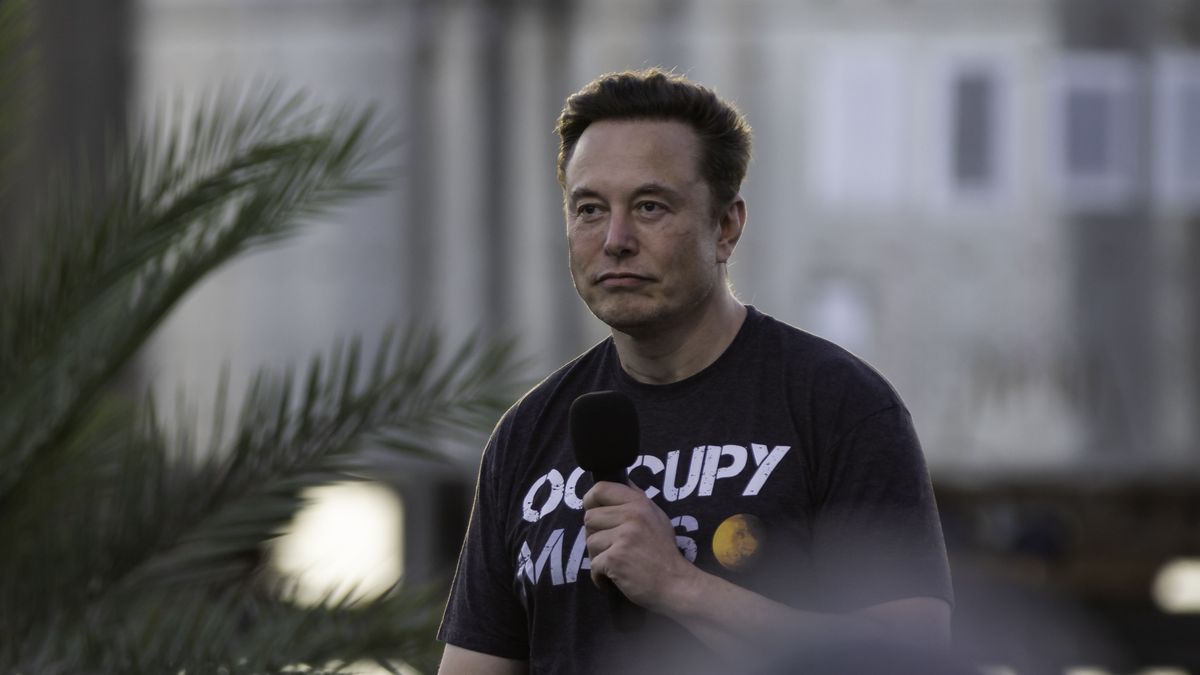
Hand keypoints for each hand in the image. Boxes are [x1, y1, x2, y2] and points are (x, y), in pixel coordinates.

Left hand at [581, 480, 693, 612]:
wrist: (676, 585)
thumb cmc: (665, 553)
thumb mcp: (657, 517)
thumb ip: (638, 500)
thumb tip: (622, 481)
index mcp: (639, 503)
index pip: (601, 489)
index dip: (590, 501)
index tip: (594, 513)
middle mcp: (631, 516)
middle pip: (590, 518)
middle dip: (595, 535)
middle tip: (610, 548)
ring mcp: (623, 537)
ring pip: (590, 542)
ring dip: (597, 557)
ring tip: (615, 563)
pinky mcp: (616, 558)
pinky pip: (593, 565)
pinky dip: (599, 576)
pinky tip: (613, 578)